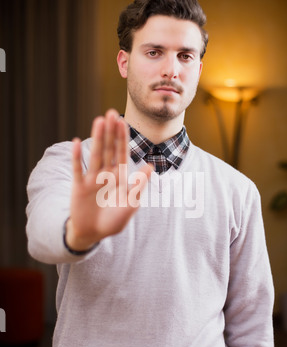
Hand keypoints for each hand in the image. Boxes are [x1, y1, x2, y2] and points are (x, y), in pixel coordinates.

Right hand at [65, 109, 152, 250]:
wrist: (94, 234)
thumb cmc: (114, 220)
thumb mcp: (130, 203)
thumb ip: (139, 185)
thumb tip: (150, 165)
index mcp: (119, 177)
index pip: (121, 153)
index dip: (122, 138)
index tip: (123, 121)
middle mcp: (105, 174)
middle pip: (108, 149)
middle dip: (110, 132)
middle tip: (111, 112)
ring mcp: (91, 179)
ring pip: (95, 155)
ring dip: (97, 138)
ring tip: (99, 121)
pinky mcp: (79, 187)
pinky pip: (78, 170)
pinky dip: (77, 157)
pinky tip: (76, 142)